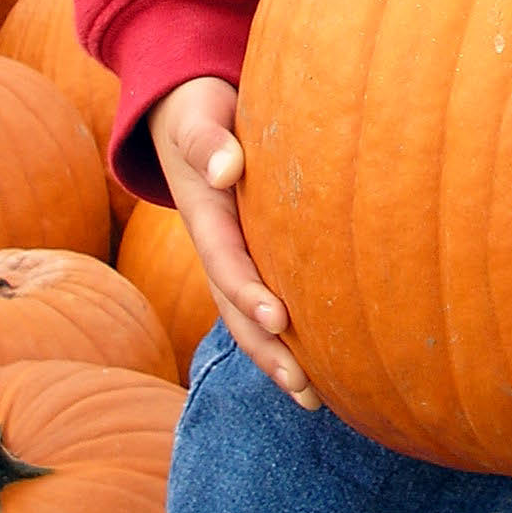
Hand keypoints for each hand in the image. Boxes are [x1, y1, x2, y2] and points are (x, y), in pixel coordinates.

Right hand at [148, 76, 321, 410]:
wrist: (186, 113)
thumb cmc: (199, 111)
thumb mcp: (196, 119)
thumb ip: (206, 141)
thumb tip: (225, 167)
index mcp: (204, 217)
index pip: (226, 263)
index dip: (249, 293)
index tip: (281, 319)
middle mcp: (217, 246)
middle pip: (237, 309)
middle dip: (267, 350)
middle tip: (304, 386)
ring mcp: (232, 254)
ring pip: (250, 317)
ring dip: (277, 359)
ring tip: (314, 401)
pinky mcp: (253, 254)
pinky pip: (267, 300)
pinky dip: (288, 337)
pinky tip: (325, 368)